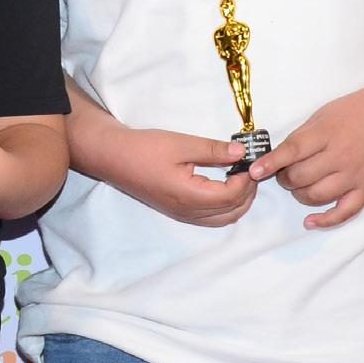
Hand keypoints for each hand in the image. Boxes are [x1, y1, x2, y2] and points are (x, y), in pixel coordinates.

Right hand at [97, 122, 258, 226]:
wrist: (113, 157)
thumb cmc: (143, 148)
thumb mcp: (180, 144)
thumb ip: (213, 150)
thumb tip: (242, 152)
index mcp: (189, 196)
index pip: (232, 195)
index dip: (247, 179)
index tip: (249, 160)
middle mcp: (188, 211)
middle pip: (232, 211)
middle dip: (247, 192)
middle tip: (250, 168)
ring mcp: (182, 214)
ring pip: (223, 218)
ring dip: (238, 201)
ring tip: (240, 177)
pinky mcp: (177, 211)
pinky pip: (211, 217)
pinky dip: (225, 205)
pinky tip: (223, 185)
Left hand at [250, 84, 363, 228]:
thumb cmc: (353, 112)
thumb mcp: (321, 115)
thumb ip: (301, 137)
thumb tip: (275, 156)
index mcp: (326, 134)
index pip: (293, 151)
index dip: (271, 162)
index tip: (254, 170)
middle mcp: (340, 157)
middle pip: (301, 177)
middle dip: (284, 178)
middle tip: (283, 172)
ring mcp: (354, 175)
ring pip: (316, 195)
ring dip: (299, 194)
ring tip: (297, 184)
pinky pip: (345, 212)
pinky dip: (326, 220)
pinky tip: (309, 222)